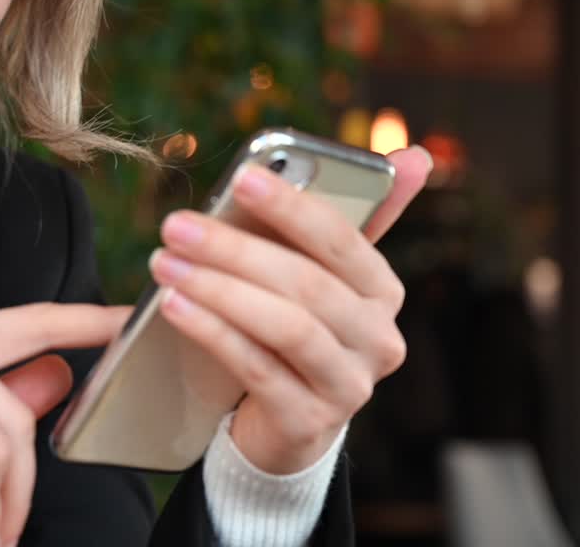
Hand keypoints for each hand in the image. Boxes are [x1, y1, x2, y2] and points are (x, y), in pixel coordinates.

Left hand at [148, 147, 431, 473]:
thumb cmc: (296, 327)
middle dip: (235, 249)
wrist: (287, 422)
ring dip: (218, 290)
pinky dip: (212, 332)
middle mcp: (378, 339)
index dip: (293, 207)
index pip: (342, 239)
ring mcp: (348, 386)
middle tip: (176, 225)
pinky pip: (256, 368)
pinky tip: (174, 307)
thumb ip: (351, 215)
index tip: (243, 176)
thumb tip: (415, 157)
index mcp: (382, 291)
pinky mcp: (309, 422)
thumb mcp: (319, 273)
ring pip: (285, 326)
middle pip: (307, 283)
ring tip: (165, 265)